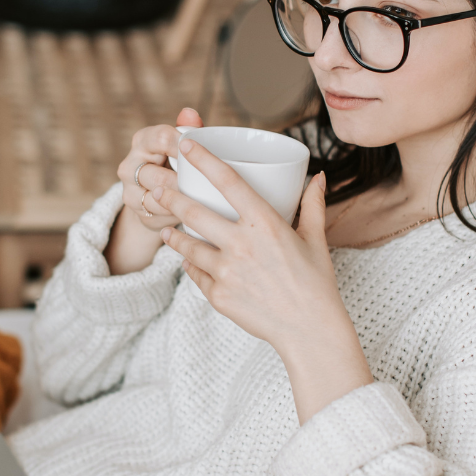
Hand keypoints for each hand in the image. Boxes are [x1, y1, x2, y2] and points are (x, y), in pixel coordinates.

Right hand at [115, 108, 203, 231]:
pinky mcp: (134, 209)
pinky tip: (191, 211)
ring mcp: (128, 189)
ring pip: (158, 196)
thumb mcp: (182, 146)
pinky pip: (158, 212)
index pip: (162, 139)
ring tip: (201, 200)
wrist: (154, 194)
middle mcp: (129, 164)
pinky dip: (176, 212)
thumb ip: (188, 129)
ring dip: (181, 199)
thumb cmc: (175, 163)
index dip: (186, 148)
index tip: (205, 155)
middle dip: (184, 182)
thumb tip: (190, 113)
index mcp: (143, 140)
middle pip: (158, 174)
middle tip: (207, 187)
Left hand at [153, 139, 373, 422]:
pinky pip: (196, 274)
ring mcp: (227, 271)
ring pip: (187, 245)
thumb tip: (317, 177)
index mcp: (265, 223)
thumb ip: (312, 204)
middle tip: (158, 187)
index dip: (203, 159)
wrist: (310, 331)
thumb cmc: (316, 283)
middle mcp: (241, 244)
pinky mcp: (218, 296)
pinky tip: (188, 260)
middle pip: (193, 211)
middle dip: (170, 196)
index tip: (186, 144)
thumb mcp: (316, 239)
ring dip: (173, 235)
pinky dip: (191, 265)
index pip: (228, 181)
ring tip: (166, 229)